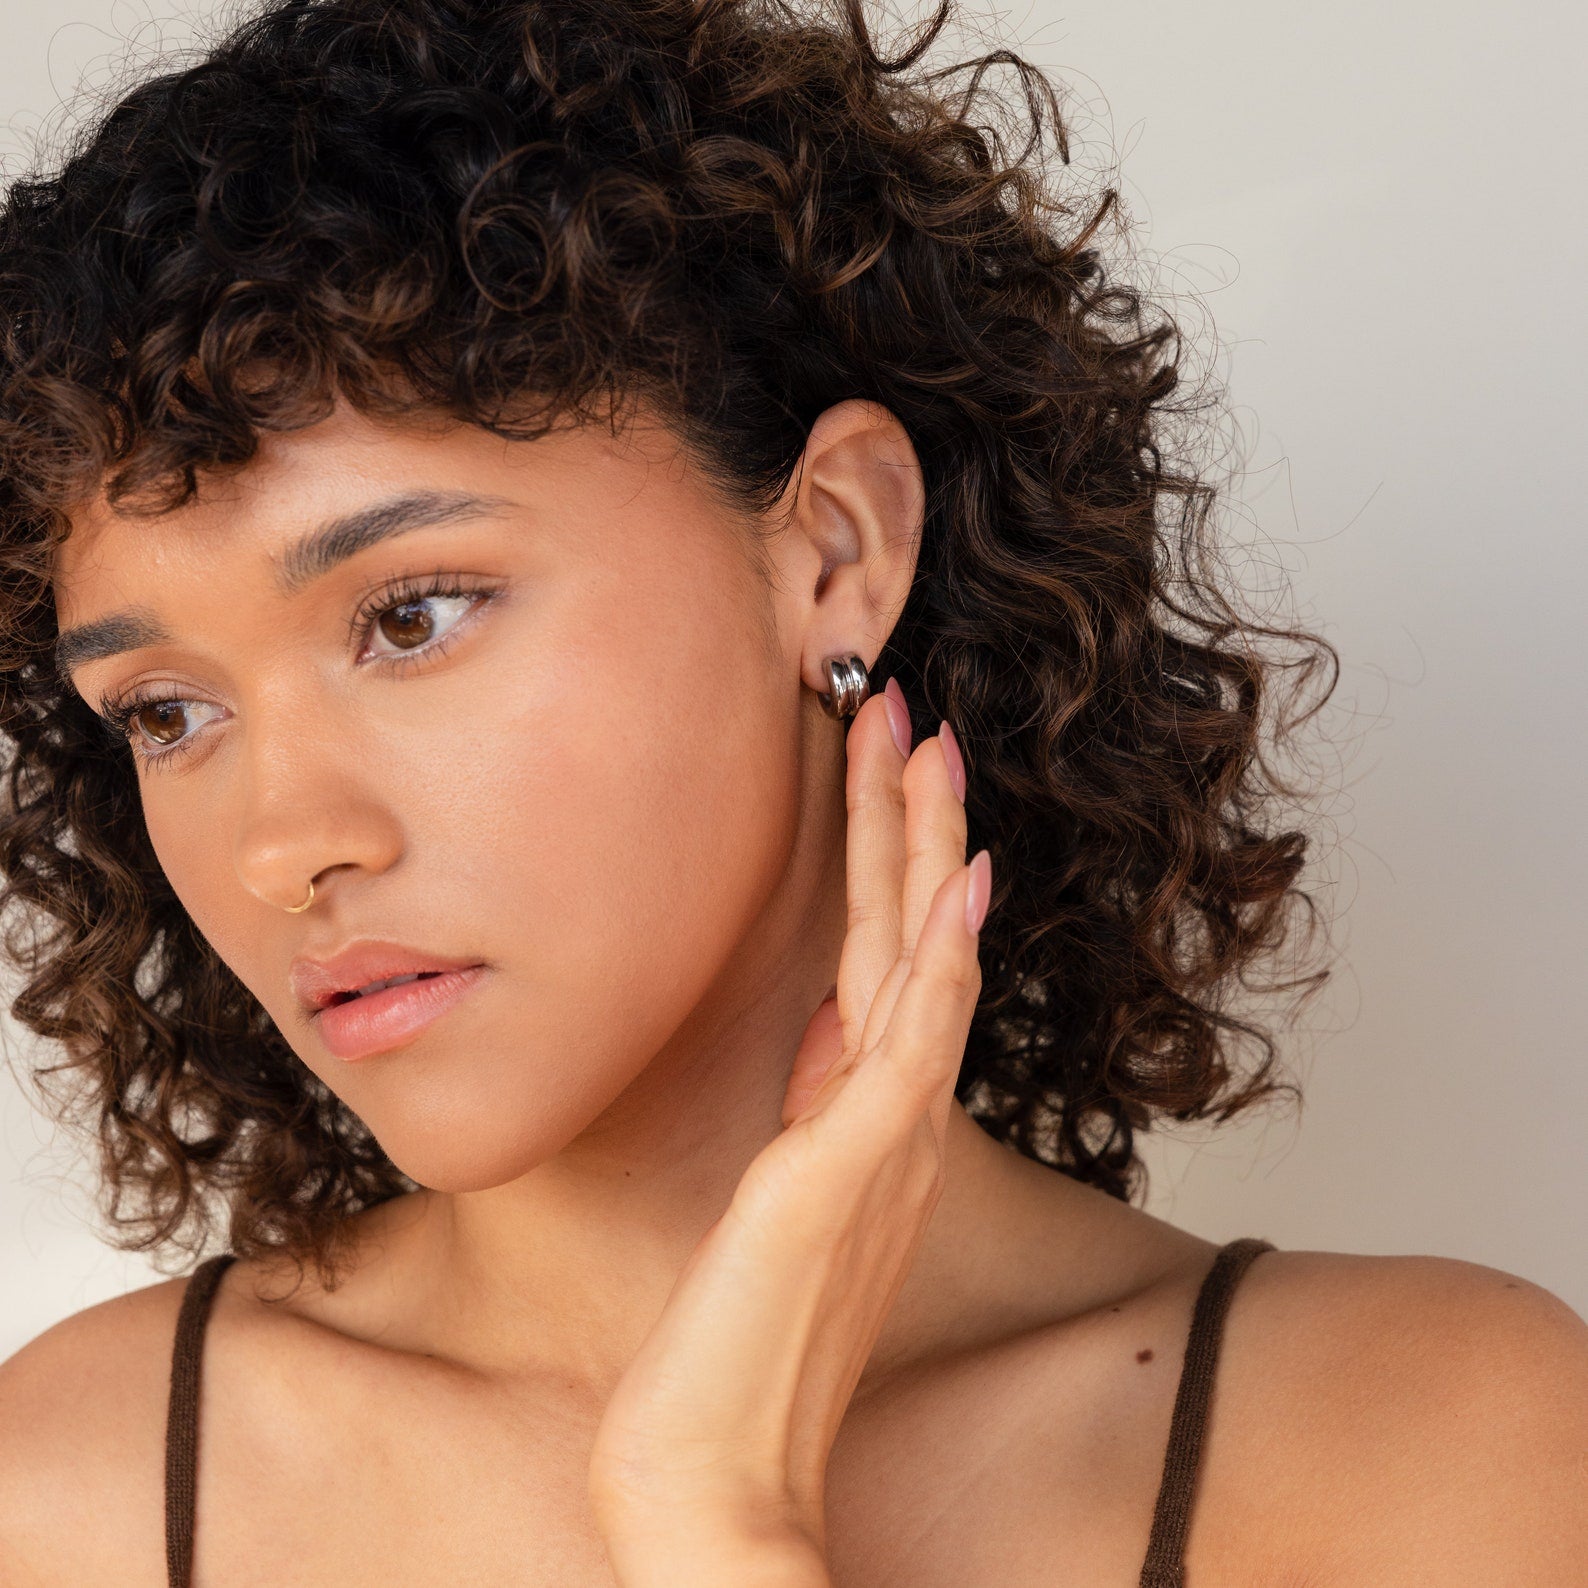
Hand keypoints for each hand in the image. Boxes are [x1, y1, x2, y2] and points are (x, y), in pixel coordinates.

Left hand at [588, 677, 990, 1580]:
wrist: (713, 1482)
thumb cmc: (730, 1359)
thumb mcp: (776, 1209)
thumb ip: (810, 1123)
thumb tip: (818, 1041)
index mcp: (869, 1127)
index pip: (892, 965)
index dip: (895, 868)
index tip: (888, 784)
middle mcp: (894, 1124)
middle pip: (914, 939)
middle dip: (909, 822)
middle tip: (907, 718)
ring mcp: (883, 1144)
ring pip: (917, 959)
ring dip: (919, 846)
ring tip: (919, 743)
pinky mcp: (852, 1170)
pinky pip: (911, 1039)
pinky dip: (938, 953)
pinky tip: (954, 879)